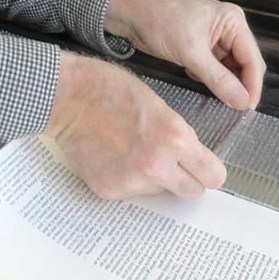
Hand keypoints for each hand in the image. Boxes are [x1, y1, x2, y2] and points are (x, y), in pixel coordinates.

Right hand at [45, 52, 223, 199]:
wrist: (65, 96)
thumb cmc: (107, 88)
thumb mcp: (158, 103)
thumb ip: (179, 135)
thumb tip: (194, 159)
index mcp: (173, 137)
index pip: (213, 175)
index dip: (209, 169)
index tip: (204, 167)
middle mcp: (156, 164)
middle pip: (192, 191)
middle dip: (187, 178)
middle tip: (174, 162)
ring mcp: (131, 181)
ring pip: (160, 191)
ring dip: (154, 177)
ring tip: (132, 148)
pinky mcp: (110, 190)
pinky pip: (132, 192)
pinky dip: (128, 178)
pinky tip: (115, 155)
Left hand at [104, 0, 263, 110]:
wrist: (131, 14)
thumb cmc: (157, 18)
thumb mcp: (190, 52)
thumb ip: (217, 78)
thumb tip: (240, 99)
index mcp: (231, 20)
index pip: (252, 58)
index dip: (252, 85)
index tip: (248, 107)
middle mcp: (227, 28)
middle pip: (245, 65)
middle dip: (239, 85)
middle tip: (235, 107)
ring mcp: (215, 39)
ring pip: (230, 70)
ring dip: (224, 84)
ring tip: (216, 95)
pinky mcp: (202, 48)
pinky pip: (216, 70)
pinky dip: (210, 78)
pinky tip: (195, 76)